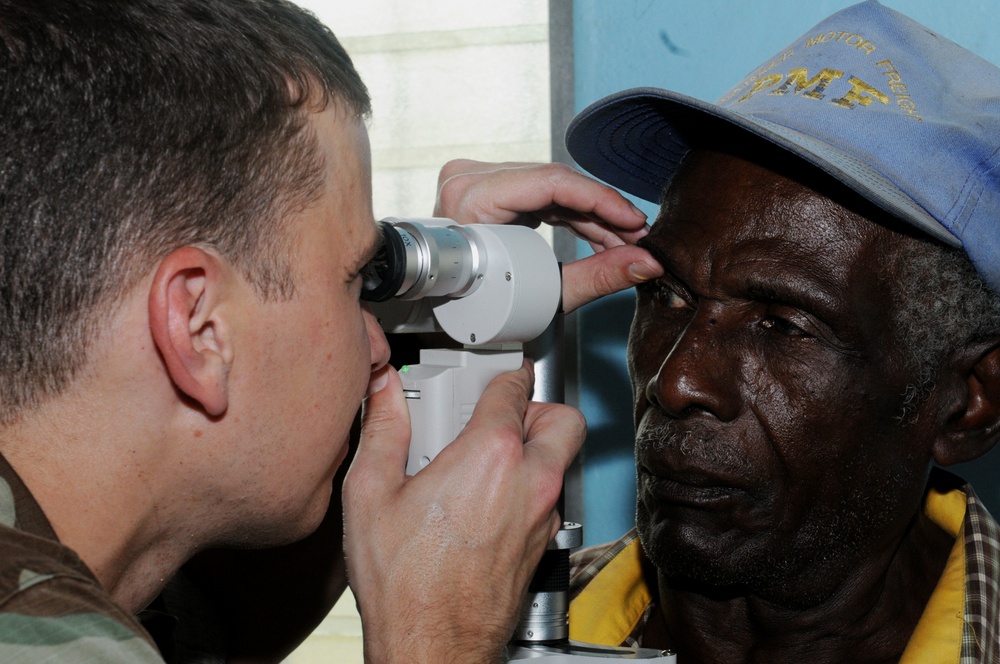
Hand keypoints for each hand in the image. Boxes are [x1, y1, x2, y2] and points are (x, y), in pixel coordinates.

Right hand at [343, 363, 584, 662]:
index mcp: (491, 456)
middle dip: (537, 406)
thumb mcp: (371, 493)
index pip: (514, 388)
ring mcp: (541, 516)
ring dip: (532, 449)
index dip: (501, 373)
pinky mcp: (541, 544)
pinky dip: (526, 487)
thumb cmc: (404, 583)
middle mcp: (529, 481)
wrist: (432, 646)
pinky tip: (483, 501)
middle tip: (500, 413)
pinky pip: (547, 497)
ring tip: (481, 460)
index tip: (491, 374)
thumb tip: (383, 393)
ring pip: (559, 460)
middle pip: (563, 418)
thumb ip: (382, 429)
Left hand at [434, 159, 662, 312]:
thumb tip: (645, 263)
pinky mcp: (489, 188)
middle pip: (557, 185)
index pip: (551, 183)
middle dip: (604, 213)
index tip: (634, 221)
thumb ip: (596, 277)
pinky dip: (573, 215)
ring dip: (593, 216)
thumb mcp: (540, 295)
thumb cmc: (473, 303)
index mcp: (471, 197)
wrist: (440, 304)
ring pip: (554, 189)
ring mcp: (477, 180)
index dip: (601, 200)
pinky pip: (542, 194)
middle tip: (638, 238)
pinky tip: (601, 234)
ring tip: (624, 242)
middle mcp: (470, 179)